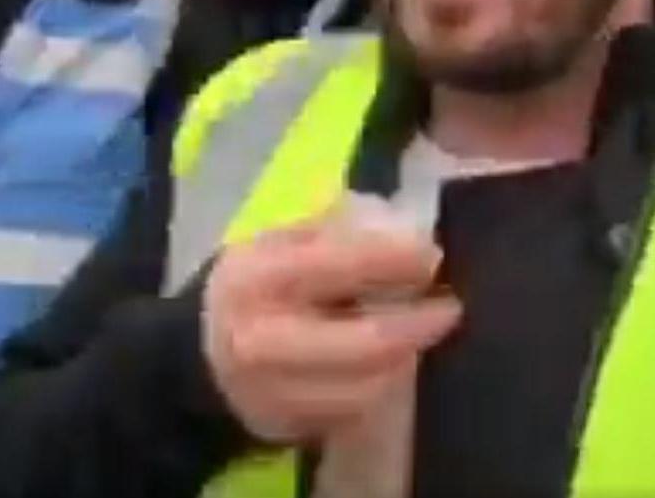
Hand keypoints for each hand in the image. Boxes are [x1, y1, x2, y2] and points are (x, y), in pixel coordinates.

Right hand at [202, 218, 460, 444]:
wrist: (204, 350)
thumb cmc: (257, 280)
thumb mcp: (282, 238)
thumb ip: (338, 229)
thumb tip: (406, 232)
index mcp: (258, 276)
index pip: (341, 264)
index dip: (396, 260)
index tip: (432, 255)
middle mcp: (262, 339)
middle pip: (364, 343)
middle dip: (418, 325)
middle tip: (450, 308)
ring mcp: (272, 391)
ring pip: (367, 385)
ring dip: (406, 356)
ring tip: (421, 329)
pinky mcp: (286, 425)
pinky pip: (354, 411)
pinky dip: (382, 384)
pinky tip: (392, 359)